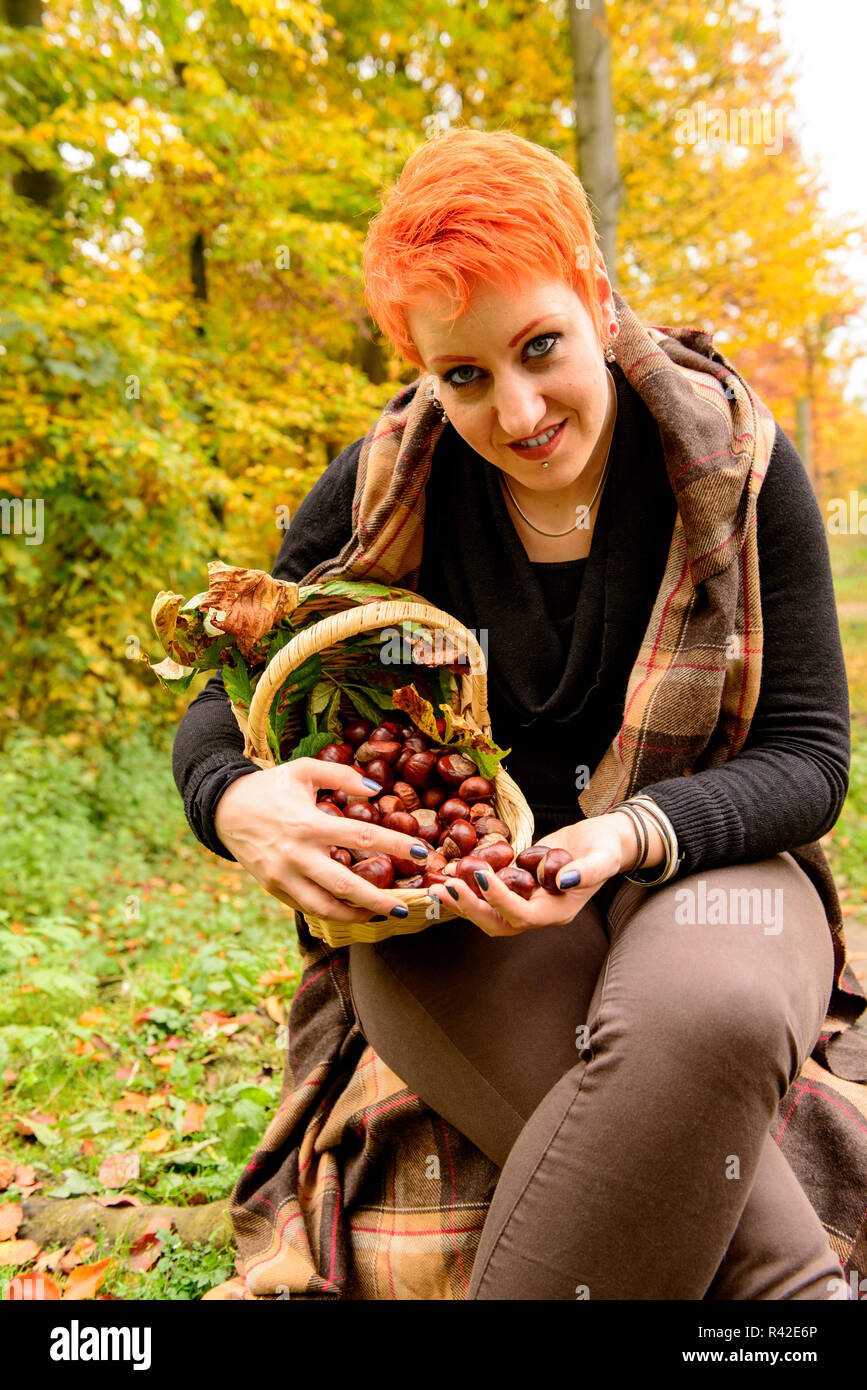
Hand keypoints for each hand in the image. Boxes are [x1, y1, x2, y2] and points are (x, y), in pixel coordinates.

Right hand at [213, 758, 432, 923]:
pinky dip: (332, 913)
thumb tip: (377, 790)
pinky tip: (352, 911)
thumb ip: (342, 775)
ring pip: (325, 907)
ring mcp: (284, 877)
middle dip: (380, 899)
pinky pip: (307, 908)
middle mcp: (297, 855)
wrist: (224, 808)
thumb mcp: (304, 770)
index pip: (363, 837)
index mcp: (309, 824)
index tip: (422, 852)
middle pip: (346, 885)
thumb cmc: (269, 786)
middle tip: (408, 905)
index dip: (395, 845)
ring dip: (357, 915)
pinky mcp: (274, 889)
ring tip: (382, 914)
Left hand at [426, 812, 640, 936]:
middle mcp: (538, 912)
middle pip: (498, 923)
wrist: (603, 841)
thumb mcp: (603, 857)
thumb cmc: (605, 848)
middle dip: (470, 908)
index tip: (482, 875)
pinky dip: (469, 887)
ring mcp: (526, 901)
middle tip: (447, 888)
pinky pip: (488, 894)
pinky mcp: (517, 886)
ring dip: (463, 902)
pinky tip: (451, 873)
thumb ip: (587, 871)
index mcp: (558, 912)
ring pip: (488, 914)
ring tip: (440, 886)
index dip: (500, 899)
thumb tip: (564, 880)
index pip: (523, 914)